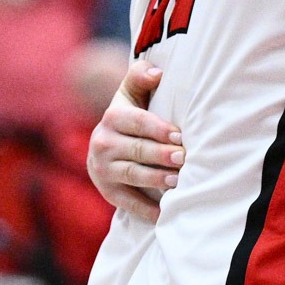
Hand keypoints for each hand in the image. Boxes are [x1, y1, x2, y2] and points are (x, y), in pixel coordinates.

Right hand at [88, 59, 183, 223]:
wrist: (107, 145)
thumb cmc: (132, 115)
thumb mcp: (132, 93)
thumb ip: (140, 77)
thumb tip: (157, 72)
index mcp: (112, 117)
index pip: (136, 121)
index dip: (157, 128)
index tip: (179, 135)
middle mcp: (102, 143)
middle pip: (135, 150)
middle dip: (160, 155)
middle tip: (183, 158)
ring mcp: (102, 168)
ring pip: (130, 174)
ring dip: (154, 179)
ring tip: (176, 181)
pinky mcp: (106, 190)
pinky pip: (125, 201)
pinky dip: (144, 208)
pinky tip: (164, 213)